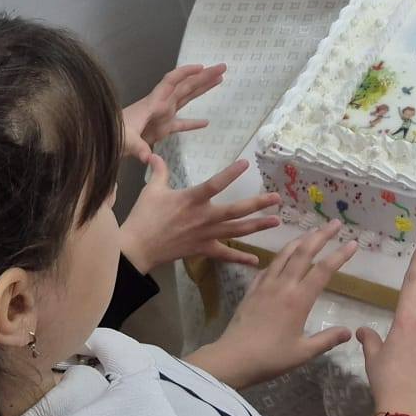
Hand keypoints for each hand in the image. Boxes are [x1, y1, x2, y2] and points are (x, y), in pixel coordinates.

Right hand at [119, 158, 280, 272]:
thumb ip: (159, 171)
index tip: (246, 164)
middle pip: (236, 210)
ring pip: (236, 231)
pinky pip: (225, 255)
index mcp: (192, 199)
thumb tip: (154, 155)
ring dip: (257, 226)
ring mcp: (206, 235)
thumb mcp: (152, 190)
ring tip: (276, 221)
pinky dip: (240, 258)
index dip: (231, 173)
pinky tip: (255, 260)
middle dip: (258, 204)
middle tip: (277, 199)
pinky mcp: (204, 250)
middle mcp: (204, 217)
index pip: (215, 184)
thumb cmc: (144, 216)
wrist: (137, 248)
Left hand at [122, 62, 226, 177]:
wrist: (104, 140)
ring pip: (186, 99)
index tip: (202, 67)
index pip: (171, 82)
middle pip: (185, 86)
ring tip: (219, 80)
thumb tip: (148, 158)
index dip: (186, 73)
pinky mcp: (162, 128)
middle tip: (222, 68)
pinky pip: (181, 123)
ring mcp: (162, 115)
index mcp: (153, 103)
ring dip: (202, 90)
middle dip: (203, 76)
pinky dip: (193, 123)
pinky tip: (206, 123)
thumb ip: (138, 148)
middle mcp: (161, 105)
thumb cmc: (113, 135)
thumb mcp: (126, 140)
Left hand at [192, 222, 357, 388]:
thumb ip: (327, 340)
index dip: (339, 255)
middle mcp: (283, 286)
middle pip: (304, 253)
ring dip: (299, 240)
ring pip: (284, 254)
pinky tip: (281, 258)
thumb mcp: (303, 353)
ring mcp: (265, 285)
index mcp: (299, 300)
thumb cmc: (270, 357)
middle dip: (321, 236)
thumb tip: (349, 332)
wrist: (232, 358)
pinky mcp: (251, 290)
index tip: (352, 243)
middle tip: (334, 223)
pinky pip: (267, 267)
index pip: (323, 270)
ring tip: (311, 232)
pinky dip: (278, 257)